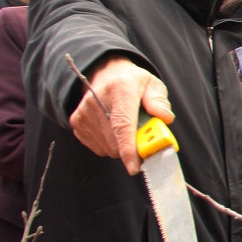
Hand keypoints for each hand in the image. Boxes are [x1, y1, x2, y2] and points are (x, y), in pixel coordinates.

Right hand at [69, 56, 172, 174]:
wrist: (106, 74)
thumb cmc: (133, 83)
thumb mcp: (152, 85)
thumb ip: (159, 102)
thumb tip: (164, 118)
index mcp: (120, 89)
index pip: (122, 124)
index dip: (129, 148)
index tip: (134, 167)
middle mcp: (97, 101)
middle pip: (116, 141)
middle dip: (134, 148)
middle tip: (143, 138)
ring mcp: (84, 113)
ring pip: (108, 148)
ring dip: (122, 146)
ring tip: (127, 126)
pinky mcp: (77, 123)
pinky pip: (99, 148)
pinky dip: (111, 144)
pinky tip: (113, 128)